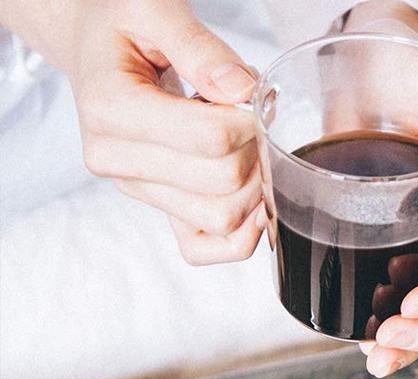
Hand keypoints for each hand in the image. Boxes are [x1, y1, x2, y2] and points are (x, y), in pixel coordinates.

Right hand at [64, 0, 262, 264]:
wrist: (97, 47)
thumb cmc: (124, 25)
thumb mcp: (156, 9)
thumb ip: (201, 48)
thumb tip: (243, 92)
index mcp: (110, 108)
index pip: (211, 139)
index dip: (250, 121)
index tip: (251, 96)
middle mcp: (115, 160)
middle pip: (223, 184)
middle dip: (255, 152)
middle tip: (252, 119)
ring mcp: (136, 190)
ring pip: (222, 219)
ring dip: (252, 185)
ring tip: (241, 145)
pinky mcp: (156, 209)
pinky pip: (203, 249)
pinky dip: (239, 236)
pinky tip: (251, 201)